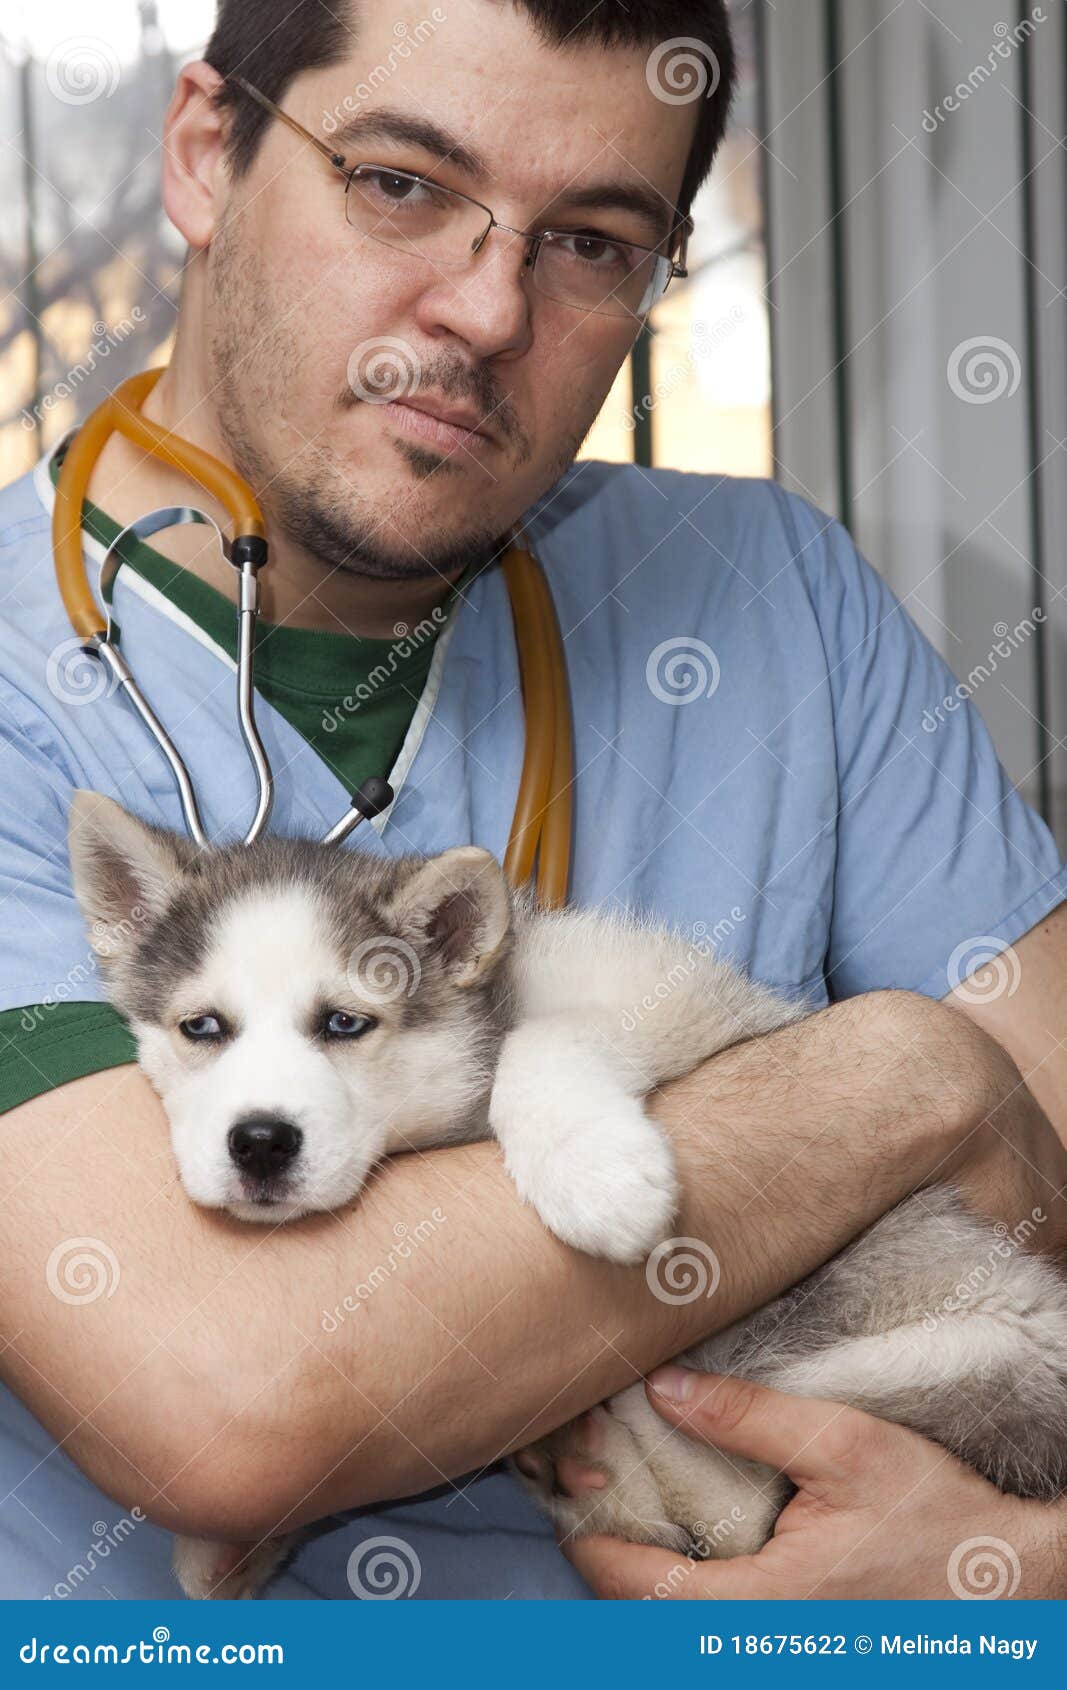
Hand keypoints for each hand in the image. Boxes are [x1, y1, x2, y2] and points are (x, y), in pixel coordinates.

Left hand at [562, 1367, 1065, 1599]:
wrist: (1007, 1587)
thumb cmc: (933, 1518)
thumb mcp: (843, 1446)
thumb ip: (747, 1419)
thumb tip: (660, 1387)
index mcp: (756, 1607)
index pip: (629, 1584)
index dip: (584, 1527)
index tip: (570, 1468)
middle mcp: (750, 1643)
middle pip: (635, 1609)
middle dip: (599, 1539)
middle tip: (586, 1466)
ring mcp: (767, 1646)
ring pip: (667, 1618)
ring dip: (633, 1558)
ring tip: (620, 1486)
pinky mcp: (781, 1637)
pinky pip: (703, 1618)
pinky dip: (673, 1573)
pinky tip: (674, 1522)